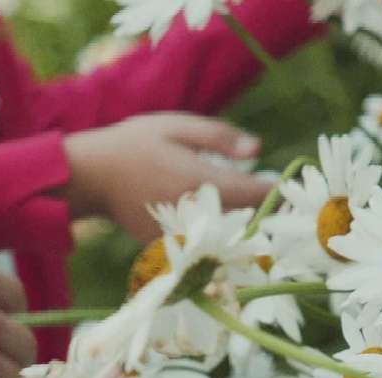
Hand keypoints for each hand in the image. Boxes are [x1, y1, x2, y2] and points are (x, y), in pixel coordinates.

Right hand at [63, 112, 272, 241]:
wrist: (90, 177)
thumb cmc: (135, 144)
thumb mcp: (177, 126)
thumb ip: (220, 137)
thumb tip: (259, 149)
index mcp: (204, 181)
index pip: (258, 195)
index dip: (279, 192)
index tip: (291, 187)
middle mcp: (196, 214)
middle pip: (246, 223)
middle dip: (263, 215)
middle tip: (280, 207)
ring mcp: (182, 235)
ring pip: (224, 238)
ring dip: (239, 230)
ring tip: (252, 220)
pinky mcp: (167, 248)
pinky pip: (199, 245)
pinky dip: (211, 237)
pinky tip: (212, 223)